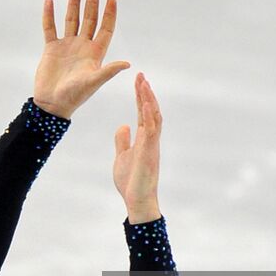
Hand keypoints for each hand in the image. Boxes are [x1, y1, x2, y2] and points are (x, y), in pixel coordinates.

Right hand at [33, 0, 129, 118]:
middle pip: (90, 20)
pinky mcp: (51, 48)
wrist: (52, 104)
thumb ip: (108, 71)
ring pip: (71, 20)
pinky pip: (50, 28)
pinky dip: (49, 15)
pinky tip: (50, 1)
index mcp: (95, 53)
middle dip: (92, 3)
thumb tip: (127, 64)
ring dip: (74, 4)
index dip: (109, 14)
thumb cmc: (75, 96)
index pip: (105, 29)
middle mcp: (82, 46)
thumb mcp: (93, 82)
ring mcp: (67, 46)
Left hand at [112, 73, 161, 223]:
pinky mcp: (150, 151)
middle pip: (149, 110)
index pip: (142, 112)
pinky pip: (151, 130)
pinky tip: (144, 103)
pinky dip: (148, 116)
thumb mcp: (122, 156)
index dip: (140, 96)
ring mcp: (152, 144)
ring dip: (148, 100)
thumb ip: (123, 141)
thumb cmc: (131, 181)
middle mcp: (150, 138)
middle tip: (140, 75)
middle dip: (145, 92)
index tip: (138, 80)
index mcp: (143, 138)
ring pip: (153, 117)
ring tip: (144, 84)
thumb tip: (123, 126)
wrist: (136, 199)